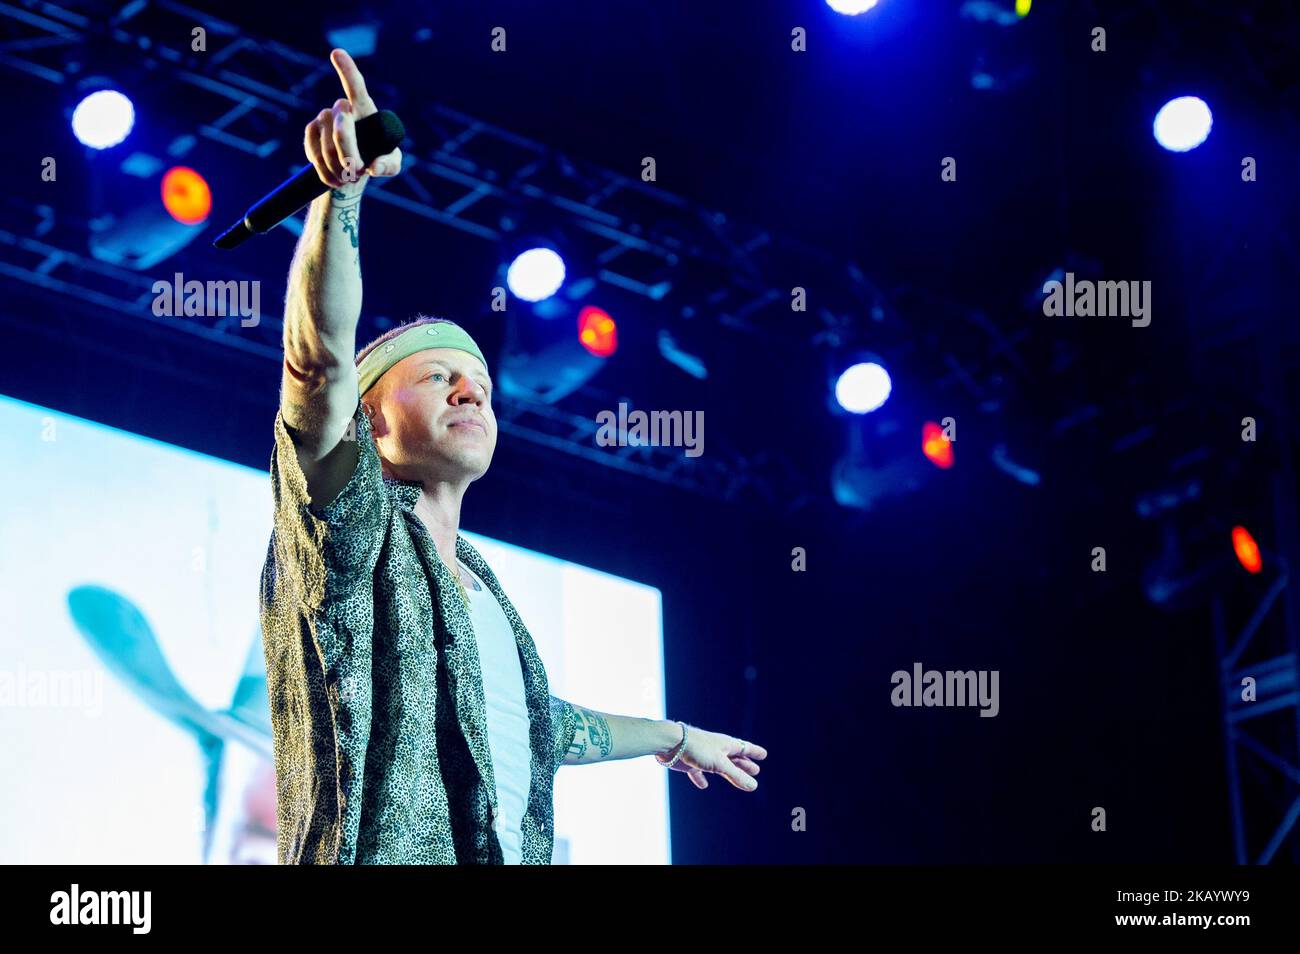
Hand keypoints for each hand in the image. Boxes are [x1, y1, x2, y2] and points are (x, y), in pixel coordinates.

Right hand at [303, 48, 402, 190]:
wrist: (351, 171)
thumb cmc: (376, 160)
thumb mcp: (390, 165)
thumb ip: (388, 165)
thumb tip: (374, 167)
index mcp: (365, 110)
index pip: (355, 86)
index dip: (346, 70)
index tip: (336, 53)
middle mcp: (342, 109)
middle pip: (341, 127)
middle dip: (348, 152)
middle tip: (356, 170)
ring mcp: (324, 118)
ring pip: (327, 144)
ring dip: (337, 166)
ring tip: (347, 177)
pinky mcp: (311, 131)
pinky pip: (313, 150)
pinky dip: (323, 169)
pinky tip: (332, 176)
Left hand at [660, 724, 766, 791]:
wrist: (670, 743)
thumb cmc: (697, 748)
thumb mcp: (720, 764)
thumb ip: (736, 775)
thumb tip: (754, 786)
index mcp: (726, 744)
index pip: (744, 748)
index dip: (754, 752)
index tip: (764, 754)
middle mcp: (716, 749)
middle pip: (734, 758)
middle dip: (745, 764)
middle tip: (756, 770)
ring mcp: (703, 755)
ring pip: (719, 766)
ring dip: (729, 772)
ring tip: (738, 779)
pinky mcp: (690, 762)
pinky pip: (698, 772)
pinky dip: (701, 778)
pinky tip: (703, 785)